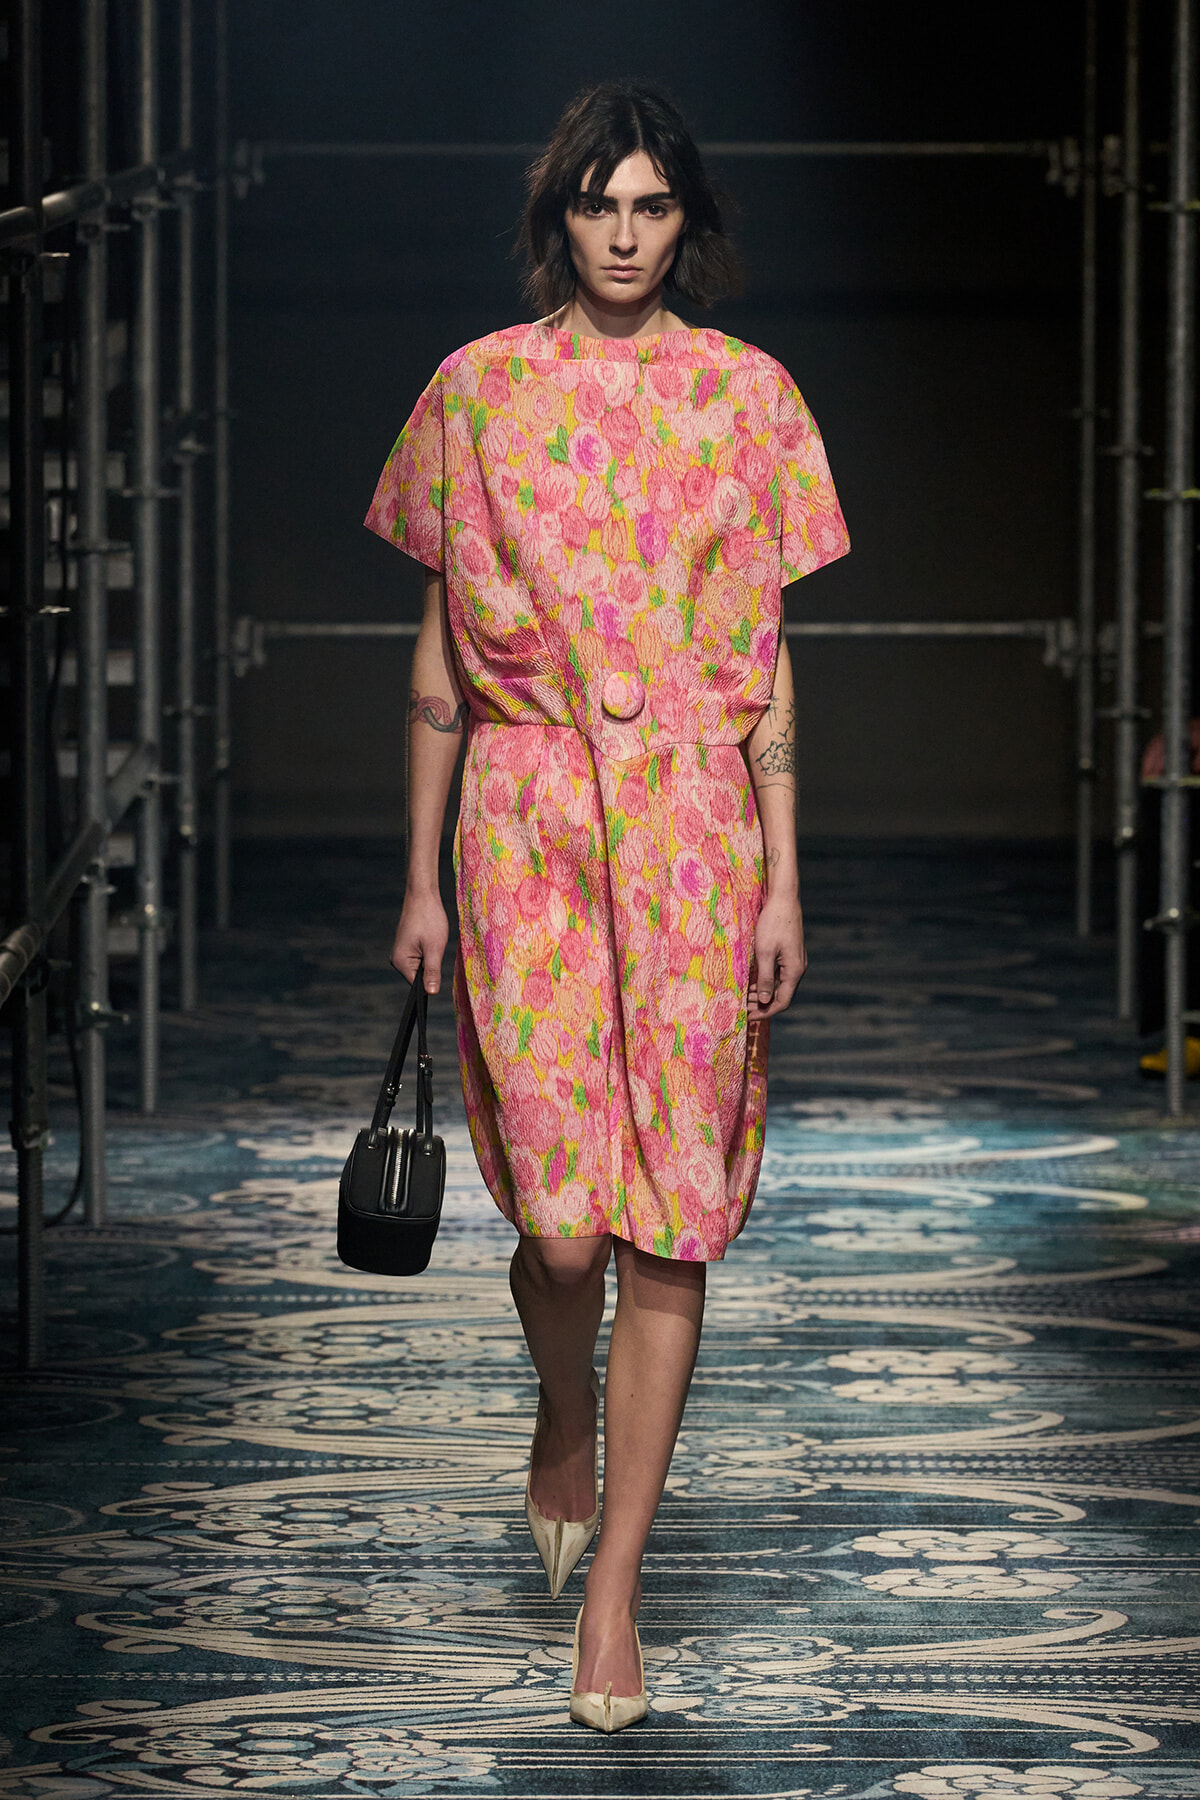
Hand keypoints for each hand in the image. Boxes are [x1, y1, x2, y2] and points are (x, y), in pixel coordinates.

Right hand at [390, 891, 449, 993]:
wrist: (423, 895)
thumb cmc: (429, 919)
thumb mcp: (434, 949)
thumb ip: (432, 973)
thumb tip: (431, 994)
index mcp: (400, 962)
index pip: (417, 985)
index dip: (430, 980)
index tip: (438, 966)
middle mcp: (396, 960)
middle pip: (419, 977)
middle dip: (431, 968)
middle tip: (435, 948)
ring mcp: (401, 953)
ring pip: (421, 967)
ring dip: (431, 958)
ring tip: (432, 941)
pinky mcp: (406, 947)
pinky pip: (420, 958)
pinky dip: (428, 952)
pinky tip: (430, 939)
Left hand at [748, 888, 806, 1019]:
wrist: (784, 899)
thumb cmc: (773, 923)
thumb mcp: (764, 952)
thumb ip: (765, 978)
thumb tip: (764, 1001)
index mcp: (794, 971)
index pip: (782, 1001)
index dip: (766, 1012)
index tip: (749, 1017)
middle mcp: (798, 968)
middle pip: (781, 995)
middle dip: (762, 1004)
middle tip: (743, 1007)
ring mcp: (795, 961)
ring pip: (780, 985)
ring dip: (763, 993)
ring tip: (745, 996)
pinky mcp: (790, 954)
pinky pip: (779, 974)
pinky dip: (766, 981)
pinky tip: (752, 981)